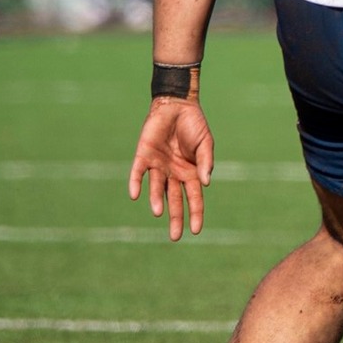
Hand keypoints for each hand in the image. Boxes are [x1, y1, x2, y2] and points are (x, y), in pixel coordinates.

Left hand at [128, 97, 215, 239]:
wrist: (177, 105)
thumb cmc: (194, 125)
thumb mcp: (206, 144)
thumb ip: (206, 163)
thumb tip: (205, 183)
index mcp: (191, 173)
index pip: (194, 199)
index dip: (195, 214)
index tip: (196, 231)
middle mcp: (173, 173)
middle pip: (175, 200)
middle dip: (175, 218)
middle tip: (175, 237)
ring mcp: (158, 166)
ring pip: (157, 188)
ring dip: (157, 200)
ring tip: (157, 212)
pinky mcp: (143, 155)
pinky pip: (138, 172)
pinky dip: (137, 183)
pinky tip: (135, 195)